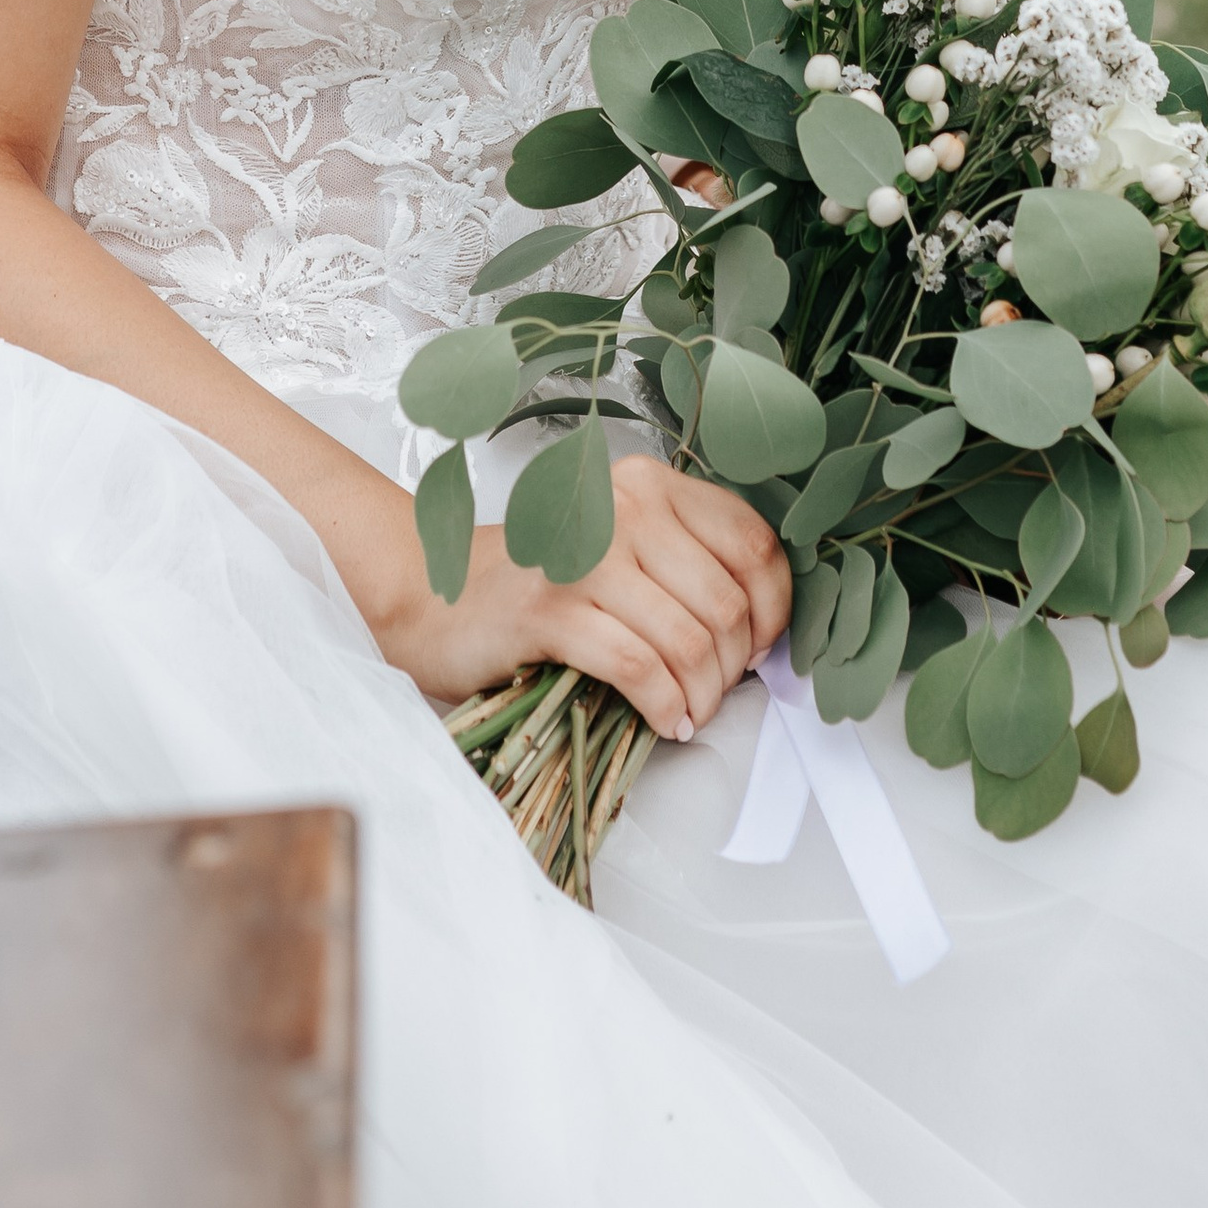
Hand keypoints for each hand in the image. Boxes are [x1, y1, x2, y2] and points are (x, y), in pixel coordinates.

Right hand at [374, 455, 790, 739]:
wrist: (435, 596)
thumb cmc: (542, 583)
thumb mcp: (625, 551)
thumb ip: (688, 565)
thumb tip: (763, 630)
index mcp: (650, 485)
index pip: (753, 543)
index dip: (772, 608)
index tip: (758, 649)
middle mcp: (623, 507)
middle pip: (725, 601)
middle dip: (732, 666)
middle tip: (714, 694)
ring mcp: (585, 555)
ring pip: (688, 639)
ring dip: (701, 695)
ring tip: (689, 713)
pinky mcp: (550, 609)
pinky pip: (639, 667)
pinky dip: (665, 706)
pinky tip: (666, 721)